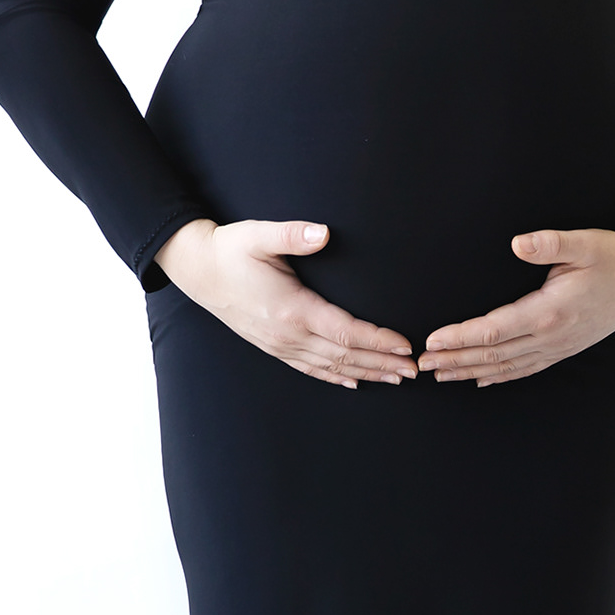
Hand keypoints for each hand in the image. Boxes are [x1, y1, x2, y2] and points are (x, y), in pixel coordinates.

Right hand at [155, 218, 416, 389]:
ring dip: (366, 373)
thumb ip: (293, 234)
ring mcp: (280, 345)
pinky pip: (309, 369)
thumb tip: (323, 233)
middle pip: (345, 356)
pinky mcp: (273, 347)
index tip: (406, 345)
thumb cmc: (230, 250)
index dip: (379, 341)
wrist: (198, 270)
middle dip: (383, 363)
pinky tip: (354, 382)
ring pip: (331, 367)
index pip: (346, 332)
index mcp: (292, 309)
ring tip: (396, 378)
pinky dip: (335, 377)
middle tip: (416, 370)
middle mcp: (288, 335)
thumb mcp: (259, 235)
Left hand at [420, 229, 614, 386]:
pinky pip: (526, 368)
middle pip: (493, 354)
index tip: (432, 341)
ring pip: (506, 366)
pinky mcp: (564, 348)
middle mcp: (551, 336)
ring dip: (470, 371)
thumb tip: (518, 243)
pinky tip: (480, 379)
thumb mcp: (586, 242)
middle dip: (454, 360)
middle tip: (420, 366)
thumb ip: (551, 243)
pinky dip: (499, 376)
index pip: (495, 330)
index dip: (460, 337)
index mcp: (550, 311)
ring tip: (439, 375)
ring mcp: (558, 346)